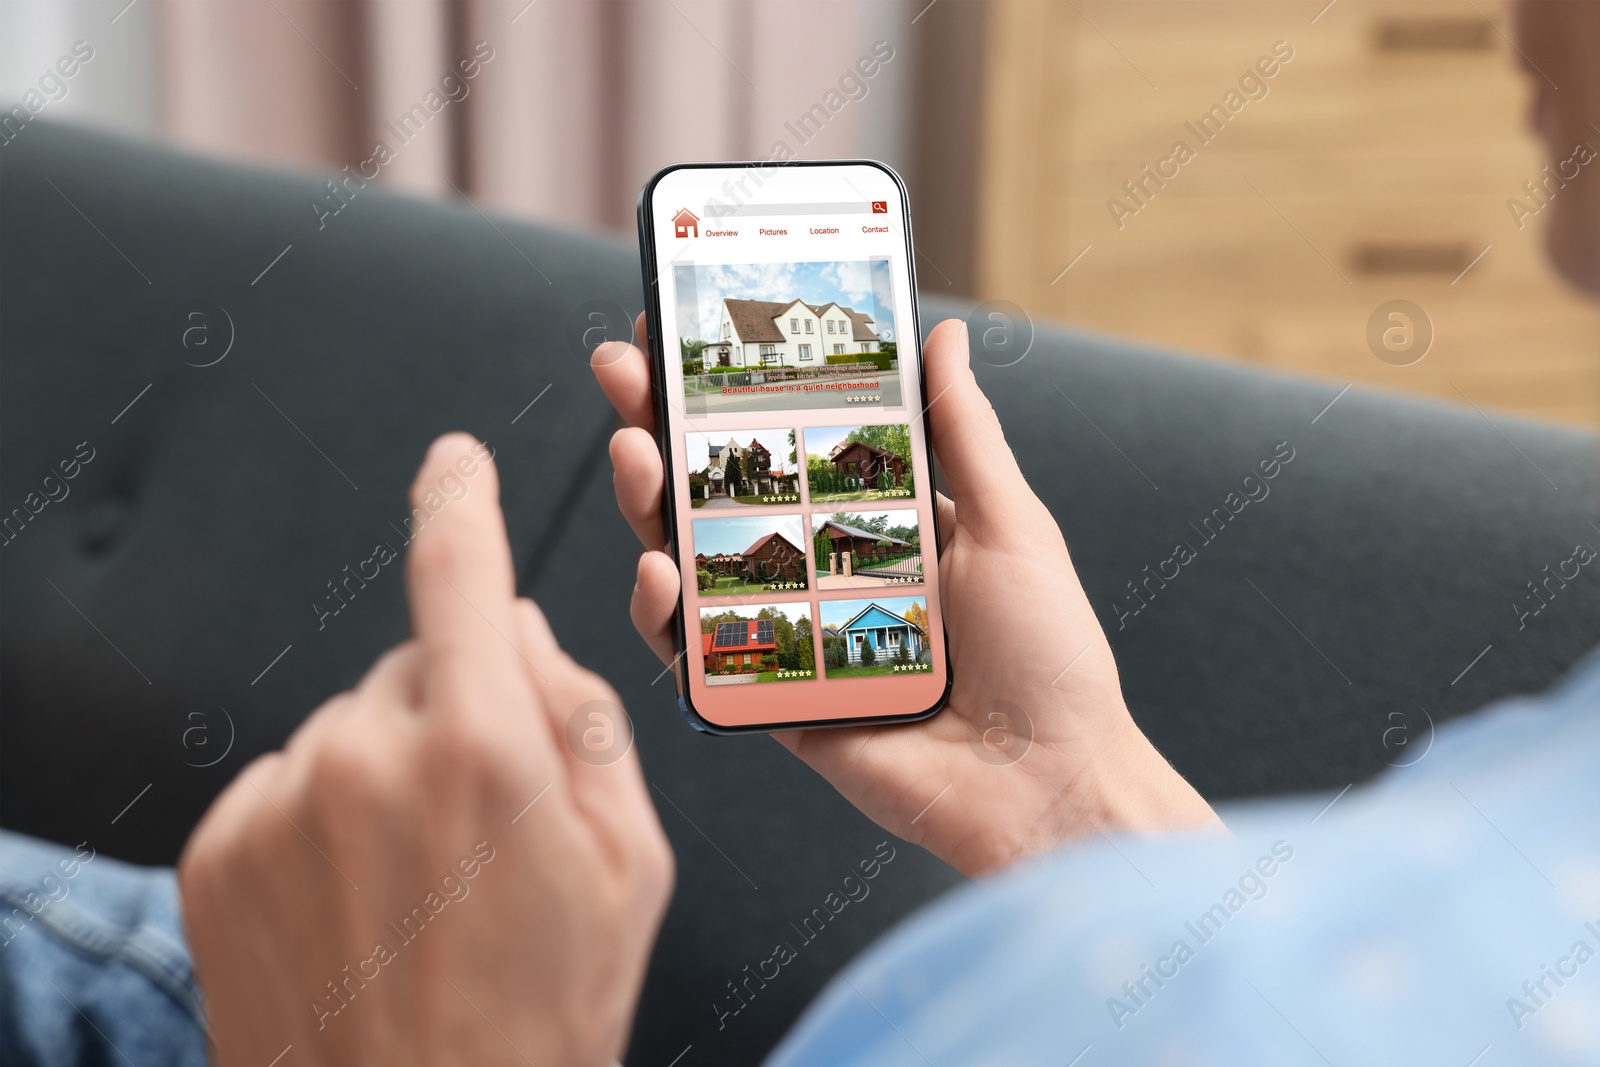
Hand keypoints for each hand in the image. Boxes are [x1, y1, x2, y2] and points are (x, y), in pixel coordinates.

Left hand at [179, 435, 672, 1066]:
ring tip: (420, 888)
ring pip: (349, 727)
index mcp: (485, 750)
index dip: (460, 500)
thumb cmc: (541, 1014)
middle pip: (415, 667)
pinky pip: (287, 783)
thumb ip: (583, 719)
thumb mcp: (629, 863)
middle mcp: (366, 757)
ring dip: (386, 773)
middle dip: (454, 715)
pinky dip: (322, 818)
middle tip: (487, 832)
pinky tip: (358, 903)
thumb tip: (518, 632)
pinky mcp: (219, 852)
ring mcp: (281, 805)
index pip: (459, 572)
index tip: (455, 464)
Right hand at [593, 318, 1216, 876]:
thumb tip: (942, 333)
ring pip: (693, 561)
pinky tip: (659, 572)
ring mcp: (790, 634)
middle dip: (662, 426)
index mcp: (876, 521)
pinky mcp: (770, 700)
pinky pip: (698, 653)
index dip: (731, 389)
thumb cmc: (1048, 655)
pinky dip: (665, 613)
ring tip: (633, 452)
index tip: (683, 330)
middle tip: (623, 368)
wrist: (1049, 783)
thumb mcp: (1009, 523)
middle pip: (721, 491)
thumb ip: (961, 430)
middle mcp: (823, 571)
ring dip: (648, 502)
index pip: (787, 440)